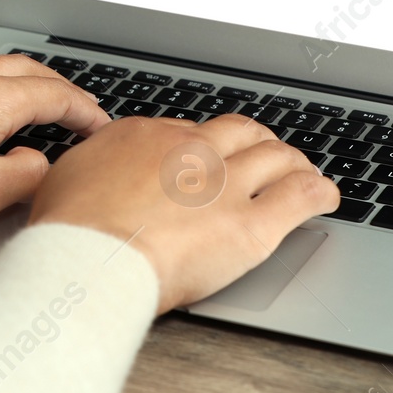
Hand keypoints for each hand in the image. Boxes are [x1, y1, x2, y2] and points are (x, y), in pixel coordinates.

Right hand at [28, 114, 338, 313]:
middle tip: (265, 152)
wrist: (89, 262)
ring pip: (276, 156)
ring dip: (294, 162)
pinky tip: (327, 196)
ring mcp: (224, 185)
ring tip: (301, 170)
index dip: (204, 145)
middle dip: (257, 141)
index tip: (207, 158)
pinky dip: (320, 192)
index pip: (189, 130)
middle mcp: (190, 152)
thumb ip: (91, 171)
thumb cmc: (69, 233)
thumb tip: (91, 176)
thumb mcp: (65, 182)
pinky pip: (300, 196)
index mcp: (146, 138)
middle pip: (240, 132)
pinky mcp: (250, 225)